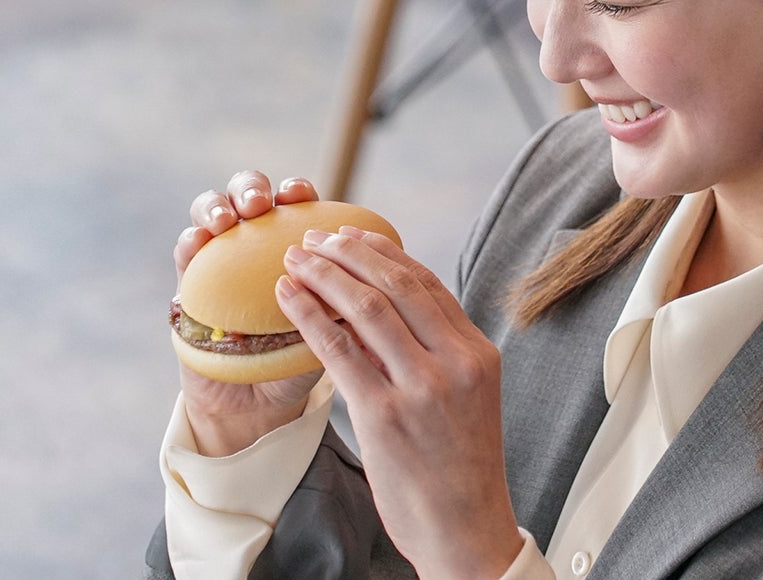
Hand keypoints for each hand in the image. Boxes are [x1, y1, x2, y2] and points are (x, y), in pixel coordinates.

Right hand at [175, 170, 323, 456]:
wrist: (260, 404)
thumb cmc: (303, 360)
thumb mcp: (331, 328)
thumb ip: (343, 298)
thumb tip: (372, 275)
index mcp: (297, 241)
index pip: (296, 201)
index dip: (297, 191)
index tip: (302, 195)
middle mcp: (257, 241)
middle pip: (250, 192)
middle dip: (252, 187)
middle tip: (260, 205)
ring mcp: (221, 259)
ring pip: (211, 210)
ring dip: (216, 205)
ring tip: (226, 220)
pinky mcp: (191, 283)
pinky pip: (186, 251)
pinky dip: (190, 240)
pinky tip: (198, 241)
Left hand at [277, 228, 524, 579]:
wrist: (465, 529)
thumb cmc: (460, 467)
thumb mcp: (467, 398)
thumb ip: (438, 354)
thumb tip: (388, 312)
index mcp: (477, 353)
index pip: (427, 284)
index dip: (385, 252)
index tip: (353, 234)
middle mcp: (453, 362)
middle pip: (395, 285)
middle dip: (348, 253)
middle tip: (314, 237)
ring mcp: (420, 387)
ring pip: (365, 308)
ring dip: (323, 275)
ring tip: (294, 259)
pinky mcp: (383, 415)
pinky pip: (337, 350)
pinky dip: (308, 316)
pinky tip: (285, 299)